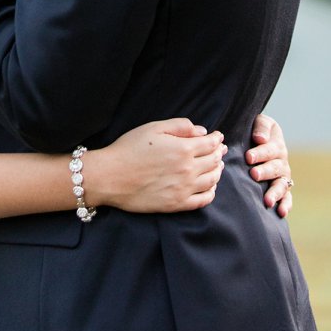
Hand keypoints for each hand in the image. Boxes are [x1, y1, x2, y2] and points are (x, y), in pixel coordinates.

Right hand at [87, 119, 225, 213]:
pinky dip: (211, 192)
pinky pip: (203, 200)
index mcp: (183, 149)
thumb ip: (180, 126)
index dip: (217, 139)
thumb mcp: (154, 128)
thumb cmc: (129, 148)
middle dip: (219, 154)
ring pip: (212, 180)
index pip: (210, 144)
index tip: (218, 137)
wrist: (110, 176)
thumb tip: (202, 131)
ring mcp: (183, 189)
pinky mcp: (177, 204)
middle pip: (214, 162)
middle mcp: (187, 170)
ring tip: (216, 166)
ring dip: (217, 171)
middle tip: (219, 150)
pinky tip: (209, 187)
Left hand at [246, 112, 292, 217]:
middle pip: (276, 168)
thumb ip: (261, 128)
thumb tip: (260, 139)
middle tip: (254, 174)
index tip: (248, 157)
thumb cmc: (255, 129)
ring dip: (275, 192)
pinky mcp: (282, 187)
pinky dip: (286, 204)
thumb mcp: (259, 122)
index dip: (260, 153)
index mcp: (276, 144)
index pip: (270, 149)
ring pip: (282, 184)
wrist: (258, 138)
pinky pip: (287, 197)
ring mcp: (283, 175)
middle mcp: (282, 161)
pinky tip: (281, 212)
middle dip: (265, 171)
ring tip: (267, 200)